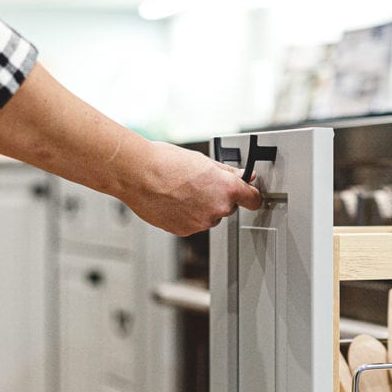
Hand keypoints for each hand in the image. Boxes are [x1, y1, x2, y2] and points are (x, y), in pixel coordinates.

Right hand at [120, 142, 261, 235]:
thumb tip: (245, 176)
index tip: (248, 195)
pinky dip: (187, 215)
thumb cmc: (166, 163)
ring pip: (209, 216)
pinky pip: (193, 224)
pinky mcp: (184, 231)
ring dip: (202, 207)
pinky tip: (174, 201)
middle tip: (200, 184)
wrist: (138, 174)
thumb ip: (229, 172)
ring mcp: (201, 223)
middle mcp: (217, 209)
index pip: (254, 200)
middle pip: (228, 207)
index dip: (251, 196)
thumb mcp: (204, 161)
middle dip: (219, 198)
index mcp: (227, 189)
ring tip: (182, 191)